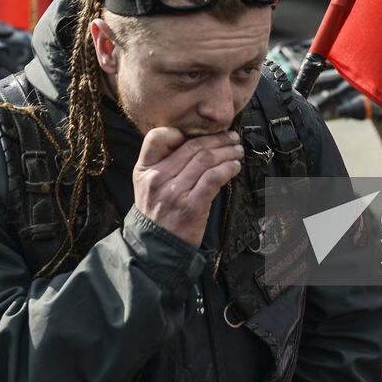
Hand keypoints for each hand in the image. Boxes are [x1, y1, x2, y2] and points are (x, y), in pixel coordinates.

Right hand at [133, 128, 242, 247]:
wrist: (157, 249)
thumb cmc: (157, 215)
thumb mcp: (147, 186)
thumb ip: (162, 164)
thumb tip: (196, 145)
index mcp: (144, 170)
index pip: (156, 137)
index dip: (178, 132)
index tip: (199, 134)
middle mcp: (157, 178)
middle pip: (191, 147)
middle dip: (216, 139)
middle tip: (231, 138)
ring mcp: (174, 191)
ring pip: (205, 159)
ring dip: (226, 152)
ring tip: (237, 151)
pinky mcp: (192, 206)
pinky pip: (213, 178)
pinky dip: (227, 168)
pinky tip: (234, 167)